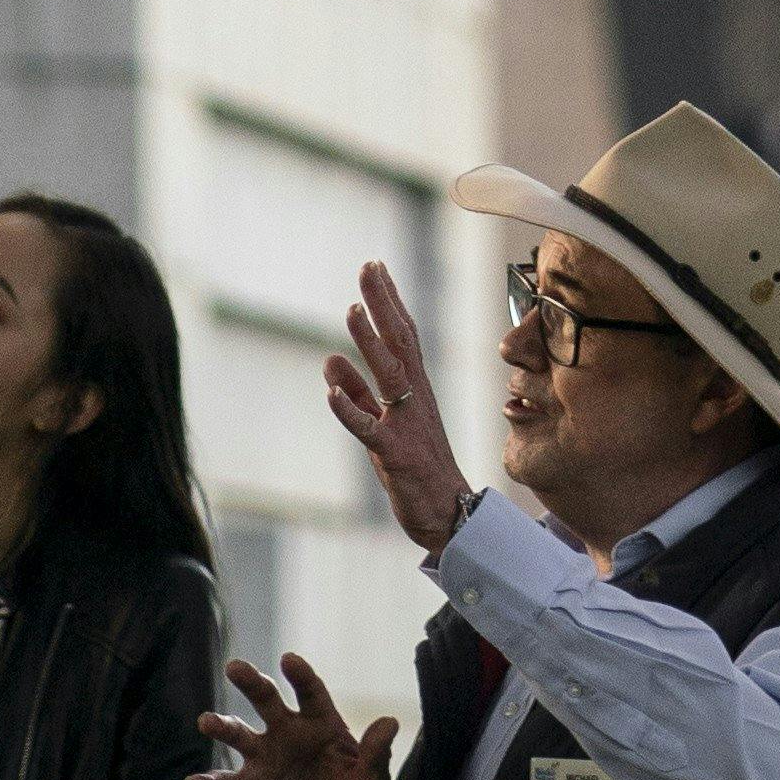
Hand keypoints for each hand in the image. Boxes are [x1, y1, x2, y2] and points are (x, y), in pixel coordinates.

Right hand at [186, 648, 397, 779]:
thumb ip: (376, 753)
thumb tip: (391, 722)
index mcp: (321, 724)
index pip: (310, 692)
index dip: (301, 675)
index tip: (289, 661)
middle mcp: (288, 732)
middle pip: (267, 700)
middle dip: (252, 682)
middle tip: (235, 667)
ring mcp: (265, 758)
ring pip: (239, 734)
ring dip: (223, 725)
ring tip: (206, 721)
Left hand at [325, 257, 473, 559]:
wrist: (449, 513)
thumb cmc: (418, 465)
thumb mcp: (383, 422)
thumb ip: (357, 391)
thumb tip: (330, 359)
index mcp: (415, 389)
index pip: (403, 336)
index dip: (389, 300)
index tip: (376, 267)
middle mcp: (415, 398)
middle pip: (400, 343)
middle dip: (383, 304)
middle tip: (369, 267)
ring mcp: (406, 424)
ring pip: (388, 377)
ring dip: (370, 344)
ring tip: (352, 311)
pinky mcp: (395, 454)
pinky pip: (370, 429)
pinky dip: (350, 410)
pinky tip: (330, 393)